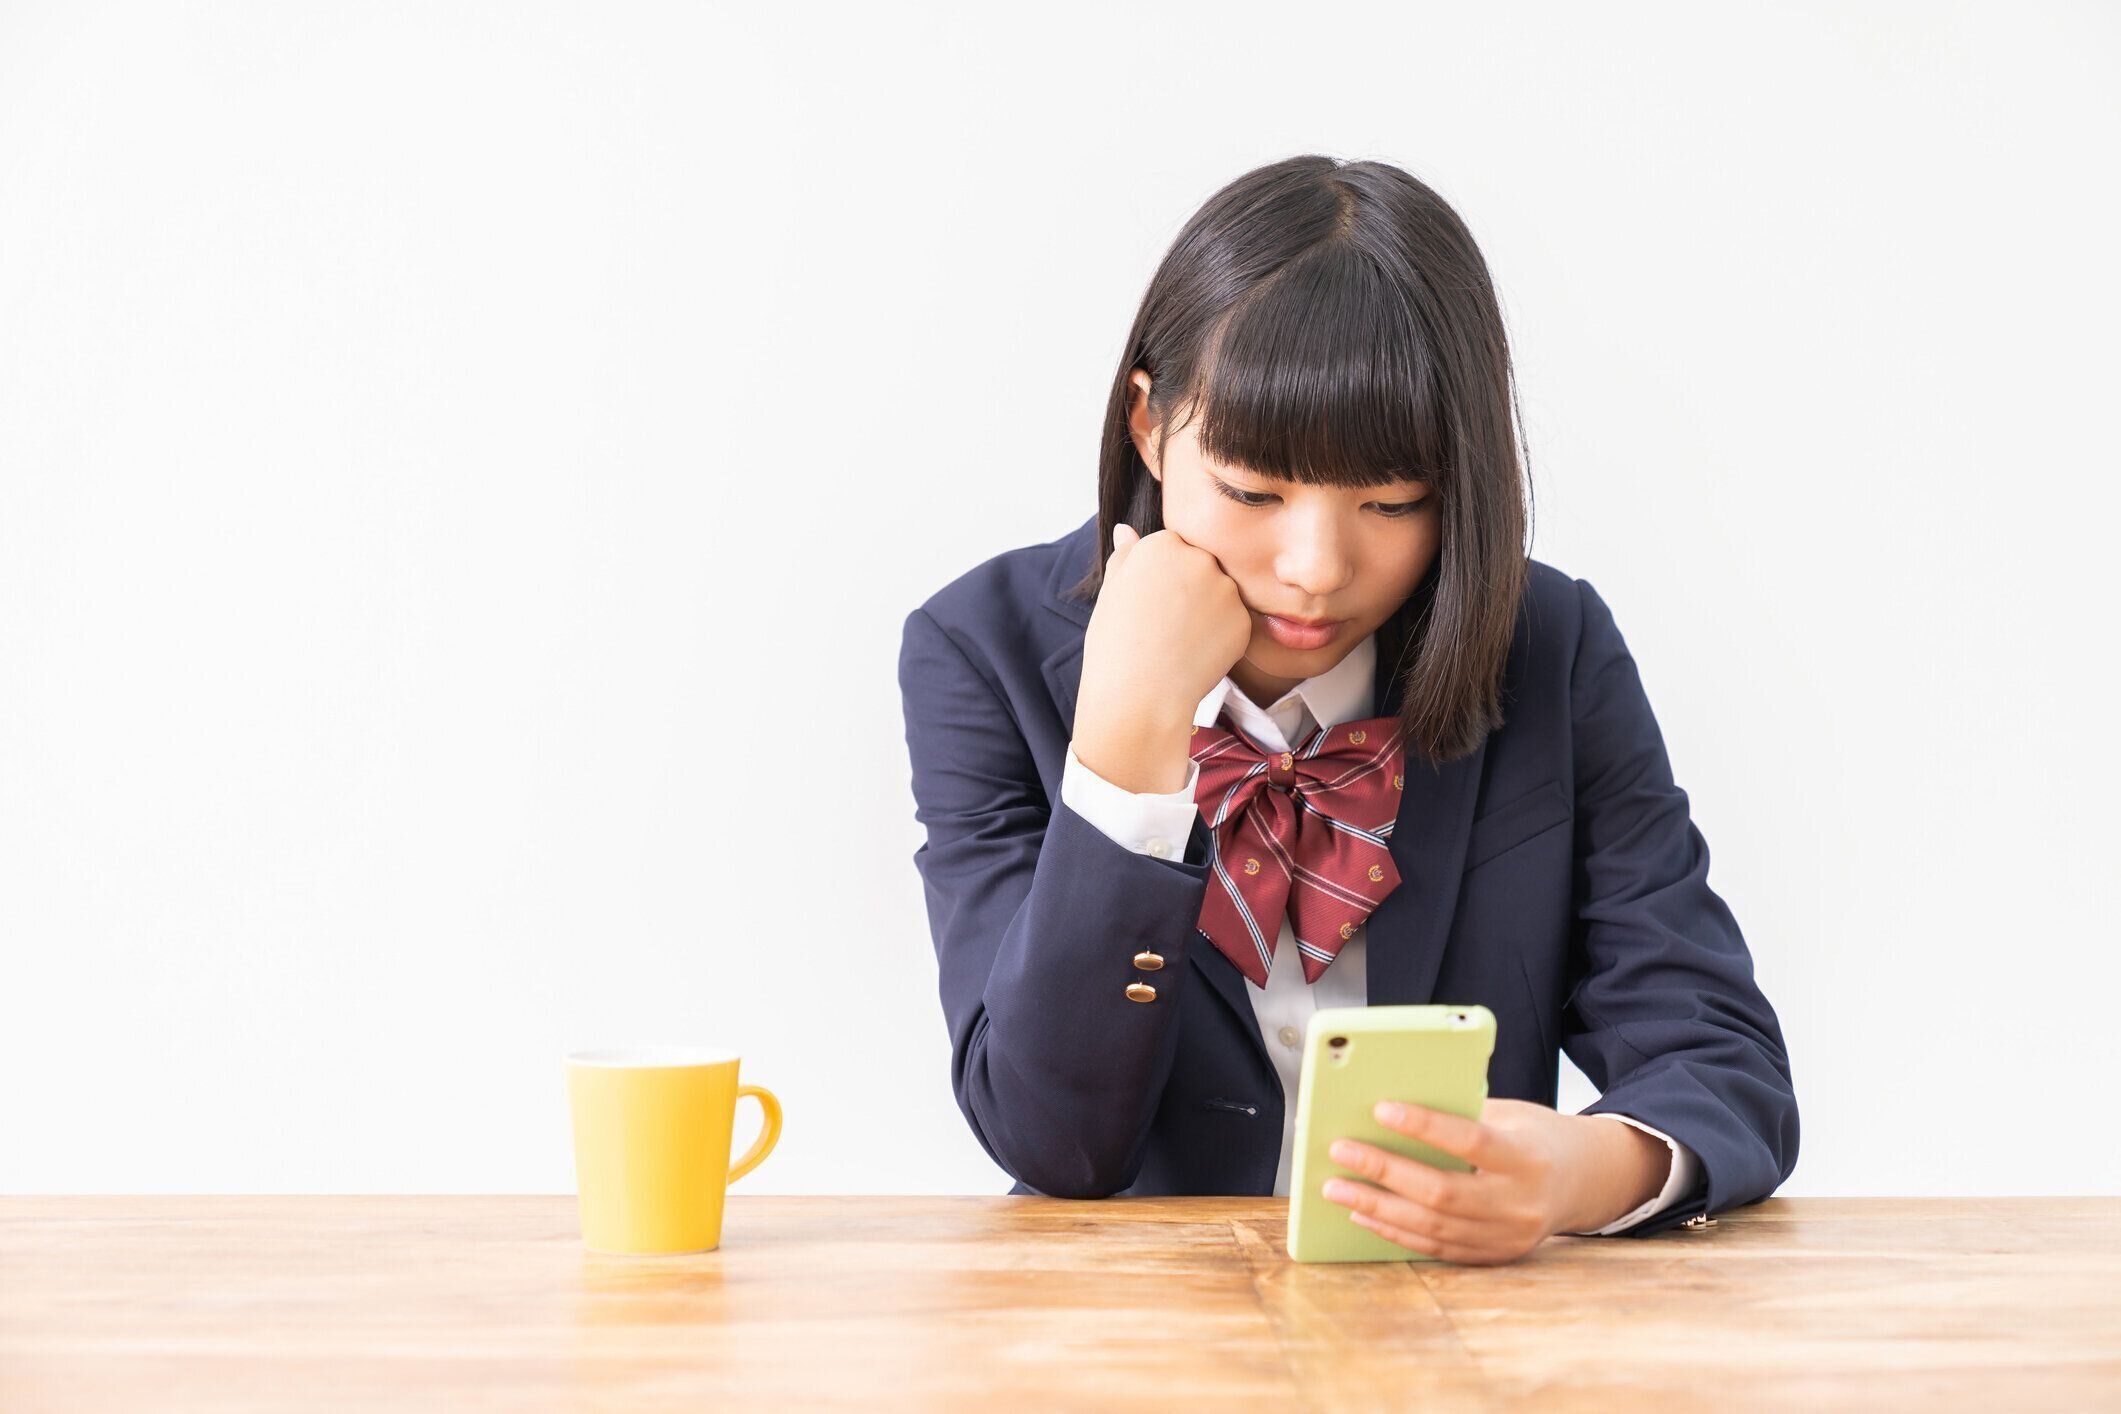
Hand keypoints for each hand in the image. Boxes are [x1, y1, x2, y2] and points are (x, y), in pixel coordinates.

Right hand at [1072, 523, 1253, 792]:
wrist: (1139, 694)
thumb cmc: (1115, 645)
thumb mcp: (1111, 593)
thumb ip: (1125, 557)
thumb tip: (1126, 529)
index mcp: (1162, 543)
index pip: (1172, 548)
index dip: (1161, 579)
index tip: (1150, 604)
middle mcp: (1199, 557)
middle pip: (1201, 565)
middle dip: (1189, 589)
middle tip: (1165, 625)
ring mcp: (1225, 588)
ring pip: (1221, 594)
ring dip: (1207, 612)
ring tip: (1179, 642)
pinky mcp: (1243, 619)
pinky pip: (1234, 622)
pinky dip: (1220, 637)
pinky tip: (1196, 655)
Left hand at [1318, 1097, 1632, 1265]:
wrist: (1583, 1181)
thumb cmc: (1534, 1136)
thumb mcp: (1510, 1114)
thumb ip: (1461, 1115)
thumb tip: (1389, 1115)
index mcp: (1528, 1158)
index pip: (1471, 1141)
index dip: (1425, 1127)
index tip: (1380, 1109)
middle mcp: (1521, 1204)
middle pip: (1443, 1192)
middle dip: (1385, 1171)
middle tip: (1341, 1151)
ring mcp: (1509, 1237)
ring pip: (1434, 1228)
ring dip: (1378, 1208)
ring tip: (1337, 1188)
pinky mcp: (1494, 1256)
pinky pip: (1437, 1249)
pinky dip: (1396, 1232)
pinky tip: (1363, 1214)